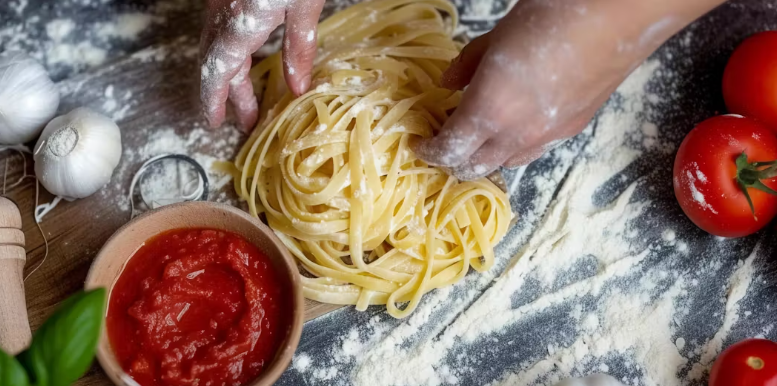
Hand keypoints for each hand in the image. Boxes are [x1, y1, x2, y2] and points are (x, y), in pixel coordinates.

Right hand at [200, 0, 324, 130]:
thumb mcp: (303, 6)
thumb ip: (299, 46)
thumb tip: (299, 88)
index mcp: (239, 26)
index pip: (217, 72)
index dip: (213, 101)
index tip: (214, 122)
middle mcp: (221, 15)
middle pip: (219, 64)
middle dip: (231, 95)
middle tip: (247, 121)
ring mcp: (220, 2)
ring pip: (218, 47)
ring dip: (231, 74)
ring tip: (248, 97)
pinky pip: (222, 31)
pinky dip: (231, 52)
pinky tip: (245, 58)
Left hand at [413, 0, 724, 179]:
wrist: (613, 15)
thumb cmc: (546, 17)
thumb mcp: (493, 38)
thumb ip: (467, 66)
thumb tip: (447, 85)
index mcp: (489, 111)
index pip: (450, 151)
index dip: (430, 151)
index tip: (420, 143)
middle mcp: (516, 135)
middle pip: (474, 167)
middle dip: (453, 160)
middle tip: (443, 142)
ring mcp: (547, 137)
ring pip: (505, 164)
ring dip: (483, 157)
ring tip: (475, 136)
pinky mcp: (571, 130)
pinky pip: (532, 152)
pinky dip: (512, 148)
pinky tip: (511, 126)